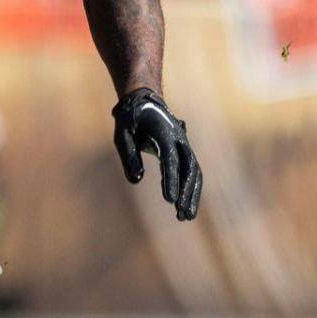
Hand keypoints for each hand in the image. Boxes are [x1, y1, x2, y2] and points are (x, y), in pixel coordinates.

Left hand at [112, 88, 201, 220]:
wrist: (143, 101)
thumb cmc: (129, 119)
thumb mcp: (122, 134)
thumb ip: (128, 155)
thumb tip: (136, 180)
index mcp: (164, 132)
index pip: (170, 160)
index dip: (171, 180)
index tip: (169, 200)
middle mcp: (179, 138)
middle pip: (189, 168)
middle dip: (187, 192)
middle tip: (182, 214)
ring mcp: (184, 144)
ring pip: (194, 171)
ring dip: (192, 194)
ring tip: (185, 216)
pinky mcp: (183, 150)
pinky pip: (191, 170)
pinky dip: (190, 188)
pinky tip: (185, 205)